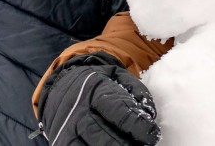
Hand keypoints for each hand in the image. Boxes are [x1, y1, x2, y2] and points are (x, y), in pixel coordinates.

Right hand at [38, 51, 159, 145]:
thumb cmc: (98, 83)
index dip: (137, 126)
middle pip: (103, 135)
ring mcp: (67, 129)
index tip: (153, 136)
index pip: (118, 111)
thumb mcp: (118, 76)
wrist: (61, 86)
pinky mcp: (61, 142)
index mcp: (96, 89)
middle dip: (125, 145)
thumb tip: (150, 115)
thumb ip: (136, 91)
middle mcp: (79, 111)